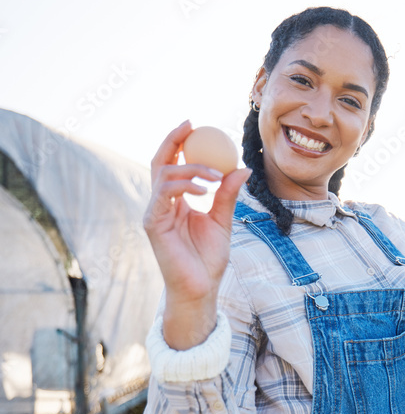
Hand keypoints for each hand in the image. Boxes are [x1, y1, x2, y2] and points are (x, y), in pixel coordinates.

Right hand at [143, 119, 250, 306]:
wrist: (200, 288)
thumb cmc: (209, 260)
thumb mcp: (223, 221)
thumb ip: (228, 195)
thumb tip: (242, 168)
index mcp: (176, 201)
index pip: (173, 164)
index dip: (179, 142)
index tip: (196, 125)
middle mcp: (161, 203)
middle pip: (160, 161)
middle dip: (172, 139)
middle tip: (191, 125)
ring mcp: (154, 212)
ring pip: (164, 173)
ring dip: (191, 167)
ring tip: (215, 176)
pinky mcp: (152, 223)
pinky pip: (164, 193)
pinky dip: (183, 185)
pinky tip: (203, 189)